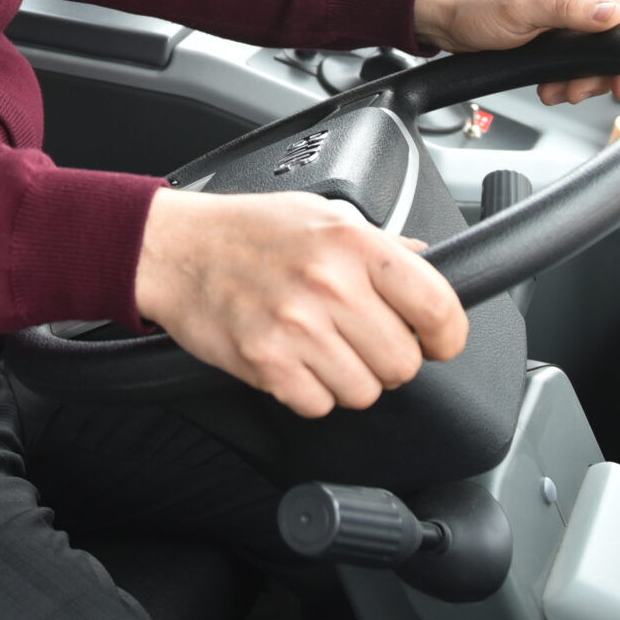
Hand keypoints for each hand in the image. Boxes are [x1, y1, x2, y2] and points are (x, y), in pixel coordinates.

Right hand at [132, 188, 467, 418]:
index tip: (437, 340)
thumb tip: (430, 265)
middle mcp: (330, 284)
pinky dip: (309, 392)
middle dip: (388, 358)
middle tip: (360, 338)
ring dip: (348, 378)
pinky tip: (293, 359)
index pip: (438, 308)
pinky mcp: (267, 364)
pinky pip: (319, 405)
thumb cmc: (245, 229)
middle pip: (404, 363)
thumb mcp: (322, 213)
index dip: (446, 335)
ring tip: (321, 347)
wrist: (173, 249)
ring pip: (364, 392)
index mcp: (353, 243)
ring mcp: (298, 327)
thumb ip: (381, 244)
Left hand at [411, 0, 619, 106]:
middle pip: (611, 43)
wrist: (446, 19)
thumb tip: (611, 13)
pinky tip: (549, 89)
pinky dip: (565, 81)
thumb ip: (567, 9)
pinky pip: (573, 64)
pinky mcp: (553, 38)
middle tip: (576, 92)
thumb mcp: (522, 8)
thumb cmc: (477, 6)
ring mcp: (565, 19)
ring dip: (579, 81)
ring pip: (593, 58)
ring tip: (556, 92)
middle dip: (597, 74)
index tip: (619, 82)